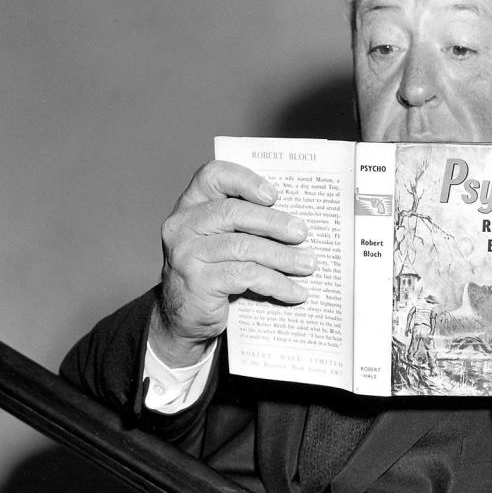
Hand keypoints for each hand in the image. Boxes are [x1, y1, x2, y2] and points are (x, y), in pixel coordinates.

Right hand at [150, 160, 315, 366]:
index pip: (213, 176)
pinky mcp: (197, 282)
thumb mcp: (225, 240)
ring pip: (243, 247)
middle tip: (302, 232)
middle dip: (273, 222)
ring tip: (308, 264)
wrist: (186, 316)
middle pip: (232, 212)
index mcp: (191, 205)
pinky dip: (276, 283)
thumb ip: (248, 224)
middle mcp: (183, 225)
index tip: (274, 195)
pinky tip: (295, 292)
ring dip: (283, 256)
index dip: (245, 180)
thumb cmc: (215, 270)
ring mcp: (186, 254)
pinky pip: (245, 276)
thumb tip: (298, 221)